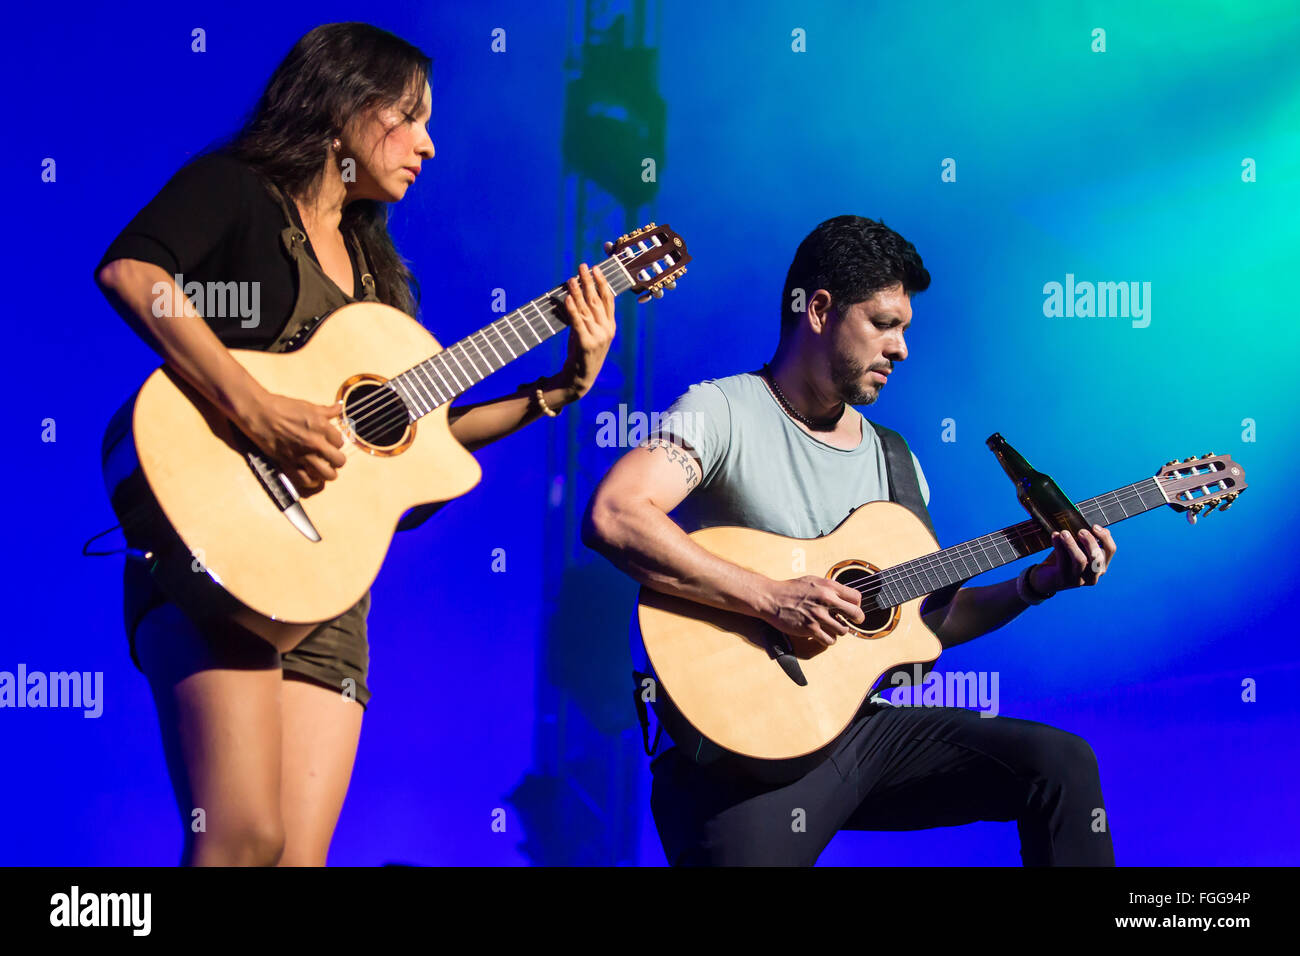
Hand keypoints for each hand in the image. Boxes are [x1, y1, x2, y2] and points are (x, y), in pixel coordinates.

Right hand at [237, 389, 346, 493]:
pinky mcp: (289, 463)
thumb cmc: (283, 406)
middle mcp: (315, 443)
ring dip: (327, 473)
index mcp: (322, 427)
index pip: (341, 442)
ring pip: (327, 474)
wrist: (259, 413)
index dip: (336, 443)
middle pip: (339, 461)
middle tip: (331, 458)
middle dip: (337, 460)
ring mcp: (302, 455)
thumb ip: (327, 410)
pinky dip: (311, 481)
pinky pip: (306, 481)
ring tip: (324, 469)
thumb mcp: (308, 406)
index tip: (330, 442)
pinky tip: (311, 477)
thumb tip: (339, 406)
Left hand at [555, 260, 615, 399]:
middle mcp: (606, 330)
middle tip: (582, 266)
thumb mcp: (589, 333)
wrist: (581, 379)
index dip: (602, 282)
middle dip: (589, 281)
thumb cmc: (582, 354)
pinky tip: (568, 298)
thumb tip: (576, 295)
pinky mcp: (585, 344)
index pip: (608, 300)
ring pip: (586, 309)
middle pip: (597, 300)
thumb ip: (586, 317)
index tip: (596, 269)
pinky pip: (577, 323)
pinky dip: (572, 309)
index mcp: (610, 326)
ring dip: (578, 291)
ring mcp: (598, 337)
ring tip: (571, 278)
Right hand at [758, 576, 865, 647]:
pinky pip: (829, 640)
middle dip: (857, 619)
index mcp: (828, 586)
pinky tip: (823, 635)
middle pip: (855, 614)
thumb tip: (844, 595)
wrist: (771, 598)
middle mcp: (826, 600)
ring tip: (833, 628)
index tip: (853, 608)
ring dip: (840, 630)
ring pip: (843, 630)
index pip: (856, 597)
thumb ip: (829, 588)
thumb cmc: (790, 589)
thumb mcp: (813, 580)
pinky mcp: (810, 629)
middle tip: (852, 622)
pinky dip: (829, 639)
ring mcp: (818, 615)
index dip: (857, 604)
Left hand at [1032, 524, 1116, 593]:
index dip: (1105, 537)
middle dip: (1090, 541)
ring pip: (1080, 560)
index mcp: (1101, 566)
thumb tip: (1088, 525)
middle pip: (1097, 557)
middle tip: (1080, 531)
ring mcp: (1079, 580)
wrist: (1045, 578)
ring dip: (1072, 544)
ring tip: (1064, 533)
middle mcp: (1093, 575)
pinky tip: (1054, 536)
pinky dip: (1059, 546)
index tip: (1094, 526)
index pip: (1111, 550)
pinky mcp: (1064, 580)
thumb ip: (1085, 540)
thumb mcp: (1078, 549)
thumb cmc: (1064, 559)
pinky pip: (1063, 561)